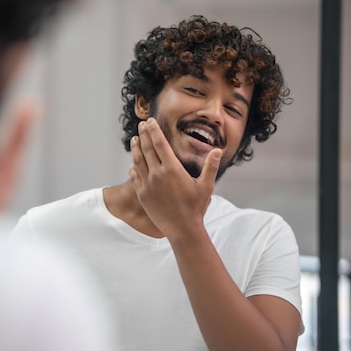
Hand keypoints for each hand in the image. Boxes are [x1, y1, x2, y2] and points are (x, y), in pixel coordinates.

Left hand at [128, 118, 220, 239]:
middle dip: (144, 135)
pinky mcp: (142, 195)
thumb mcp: (206, 186)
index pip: (160, 144)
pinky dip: (133, 167)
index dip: (153, 131)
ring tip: (134, 139)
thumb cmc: (196, 208)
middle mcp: (157, 175)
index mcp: (172, 169)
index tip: (149, 121)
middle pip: (147, 149)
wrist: (182, 229)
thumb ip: (210, 167)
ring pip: (137, 161)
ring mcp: (147, 185)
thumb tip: (218, 150)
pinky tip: (132, 163)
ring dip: (136, 149)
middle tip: (141, 125)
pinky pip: (134, 177)